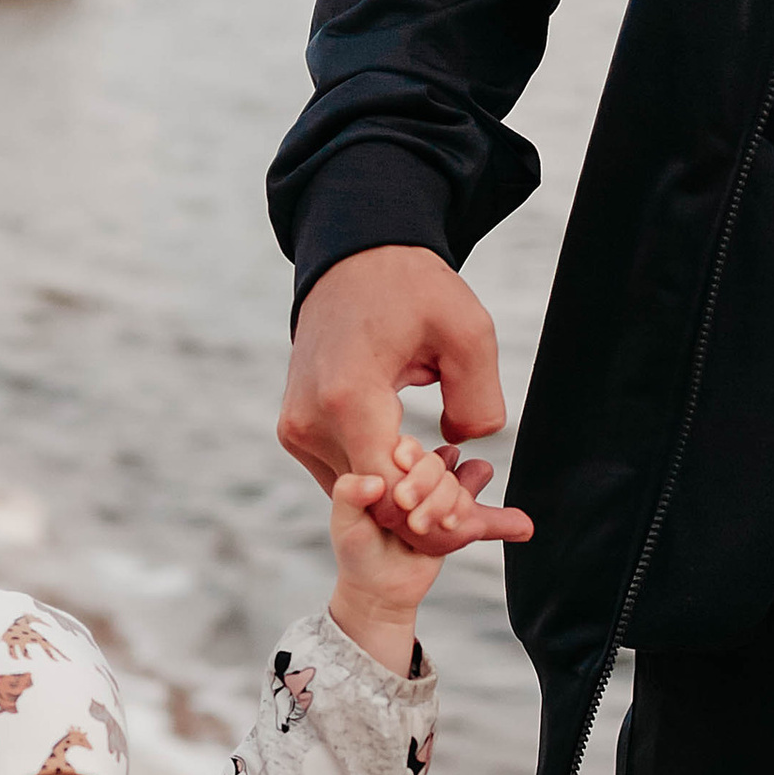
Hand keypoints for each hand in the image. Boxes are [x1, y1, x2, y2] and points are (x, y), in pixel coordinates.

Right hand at [277, 247, 505, 494]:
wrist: (352, 262)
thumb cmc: (412, 289)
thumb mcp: (467, 332)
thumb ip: (477, 401)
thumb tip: (463, 448)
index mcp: (347, 398)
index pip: (388, 491)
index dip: (434, 511)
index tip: (473, 508)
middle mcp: (309, 421)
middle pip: (372, 501)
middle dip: (426, 511)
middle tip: (476, 505)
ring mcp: (297, 429)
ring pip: (358, 494)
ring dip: (404, 498)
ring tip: (451, 479)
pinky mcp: (296, 431)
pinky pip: (345, 474)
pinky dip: (382, 481)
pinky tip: (418, 463)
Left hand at [326, 435, 532, 672]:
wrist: (380, 590)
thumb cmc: (358, 553)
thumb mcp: (344, 525)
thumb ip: (348, 496)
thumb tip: (375, 480)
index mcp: (391, 466)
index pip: (411, 447)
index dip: (412, 463)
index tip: (400, 495)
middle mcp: (420, 475)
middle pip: (443, 460)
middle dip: (433, 492)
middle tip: (413, 524)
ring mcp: (445, 495)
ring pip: (469, 478)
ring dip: (457, 504)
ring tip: (443, 530)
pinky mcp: (464, 521)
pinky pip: (492, 514)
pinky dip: (507, 521)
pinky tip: (523, 528)